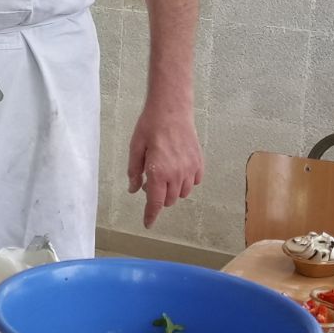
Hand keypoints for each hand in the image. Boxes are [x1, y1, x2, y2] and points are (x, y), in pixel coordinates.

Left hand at [127, 106, 202, 227]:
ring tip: (164, 175)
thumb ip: (134, 171)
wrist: (172, 109)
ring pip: (183, 193)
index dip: (151, 215)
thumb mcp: (135, 148)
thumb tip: (134, 189)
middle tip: (149, 182)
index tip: (148, 223)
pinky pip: (195, 182)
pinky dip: (186, 182)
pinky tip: (178, 170)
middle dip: (159, 198)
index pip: (155, 203)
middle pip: (169, 200)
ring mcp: (190, 169)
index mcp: (158, 172)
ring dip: (172, 191)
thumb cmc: (150, 126)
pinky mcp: (199, 162)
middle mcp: (177, 174)